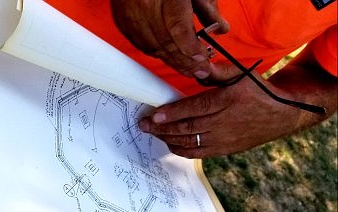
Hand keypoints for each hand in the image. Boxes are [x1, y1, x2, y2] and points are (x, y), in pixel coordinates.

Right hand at [110, 0, 228, 78]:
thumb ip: (206, 6)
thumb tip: (221, 29)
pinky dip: (156, 53)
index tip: (203, 60)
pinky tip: (168, 57)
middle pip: (166, 43)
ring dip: (171, 61)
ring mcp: (131, 16)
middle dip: (185, 62)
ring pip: (152, 47)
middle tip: (200, 72)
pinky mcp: (123, 21)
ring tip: (188, 69)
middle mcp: (145, 6)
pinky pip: (141, 44)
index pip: (179, 29)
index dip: (191, 49)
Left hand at [138, 72, 309, 158]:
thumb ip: (217, 72)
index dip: (173, 113)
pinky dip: (180, 149)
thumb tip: (197, 66)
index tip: (154, 115)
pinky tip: (168, 142)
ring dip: (167, 138)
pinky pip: (198, 153)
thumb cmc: (257, 91)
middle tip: (143, 125)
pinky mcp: (224, 150)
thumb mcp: (241, 74)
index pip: (195, 108)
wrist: (281, 115)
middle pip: (187, 128)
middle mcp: (224, 123)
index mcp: (228, 101)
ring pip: (190, 143)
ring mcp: (224, 140)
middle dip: (162, 128)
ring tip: (152, 132)